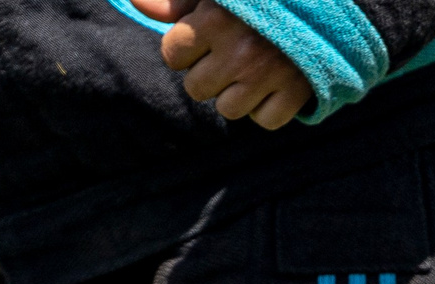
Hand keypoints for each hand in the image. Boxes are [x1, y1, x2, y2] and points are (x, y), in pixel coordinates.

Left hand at [129, 0, 313, 129]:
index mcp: (217, 17)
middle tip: (233, 51)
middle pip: (196, 88)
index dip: (186, 46)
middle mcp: (241, 48)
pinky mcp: (298, 90)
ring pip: (228, 109)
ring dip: (238, 92)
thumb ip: (177, 0)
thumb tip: (136, 2)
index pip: (173, 54)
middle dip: (210, 72)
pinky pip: (266, 121)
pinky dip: (269, 107)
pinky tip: (276, 82)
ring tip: (254, 66)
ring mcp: (271, 73)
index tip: (206, 33)